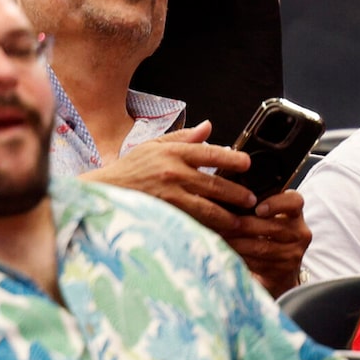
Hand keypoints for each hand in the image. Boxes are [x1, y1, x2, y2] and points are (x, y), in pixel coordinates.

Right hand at [82, 122, 253, 231]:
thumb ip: (183, 137)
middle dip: (238, 194)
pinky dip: (211, 229)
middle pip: (215, 184)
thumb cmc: (131, 168)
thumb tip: (208, 127)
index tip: (247, 164)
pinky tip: (223, 233)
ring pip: (209, 209)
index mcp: (171, 153)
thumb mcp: (153, 145)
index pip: (210, 153)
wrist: (107, 191)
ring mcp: (170, 196)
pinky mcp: (167, 215)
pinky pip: (196, 224)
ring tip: (242, 220)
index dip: (233, 159)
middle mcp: (172, 173)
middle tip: (252, 199)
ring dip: (230, 216)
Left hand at [224, 189, 309, 293]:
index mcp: (295, 212)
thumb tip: (220, 194)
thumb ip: (250, 203)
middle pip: (273, 227)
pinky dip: (240, 256)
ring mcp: (294, 252)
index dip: (276, 204)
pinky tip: (225, 250)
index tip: (257, 208)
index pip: (294, 202)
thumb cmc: (263, 229)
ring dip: (236, 241)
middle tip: (219, 221)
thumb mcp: (262, 213)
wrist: (277, 265)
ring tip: (217, 235)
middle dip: (241, 224)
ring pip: (263, 247)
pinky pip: (259, 263)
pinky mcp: (285, 270)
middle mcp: (299, 232)